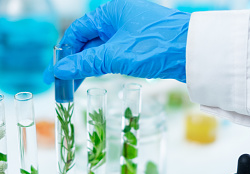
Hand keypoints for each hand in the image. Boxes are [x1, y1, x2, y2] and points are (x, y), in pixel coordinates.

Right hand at [44, 0, 190, 86]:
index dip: (63, 53)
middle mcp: (119, 17)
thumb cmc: (158, 46)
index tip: (52, 73)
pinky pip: (111, 54)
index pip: (77, 31)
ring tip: (73, 86)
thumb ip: (84, 64)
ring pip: (99, 49)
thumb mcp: (115, 57)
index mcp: (111, 11)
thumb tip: (59, 70)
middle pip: (87, 41)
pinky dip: (100, 66)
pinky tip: (92, 78)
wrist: (197, 53)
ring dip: (85, 67)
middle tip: (60, 83)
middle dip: (73, 63)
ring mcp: (129, 31)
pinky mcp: (139, 44)